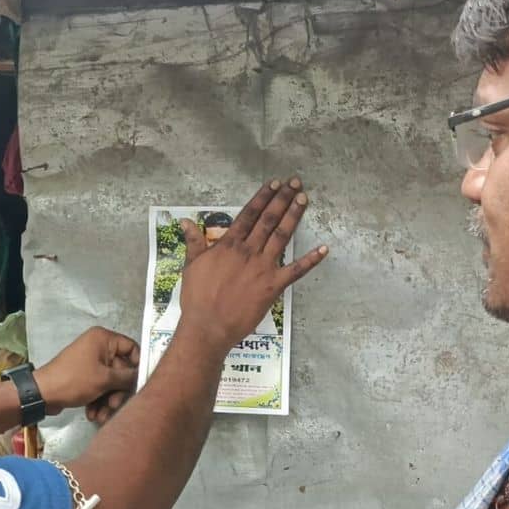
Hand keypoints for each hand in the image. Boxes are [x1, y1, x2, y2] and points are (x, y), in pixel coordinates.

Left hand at [34, 328, 139, 417]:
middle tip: (114, 405)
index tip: (141, 382)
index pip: (132, 348)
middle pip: (121, 370)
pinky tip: (93, 414)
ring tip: (101, 415)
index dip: (138, 366)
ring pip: (111, 382)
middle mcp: (98, 347)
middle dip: (118, 391)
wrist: (43, 394)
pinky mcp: (85, 376)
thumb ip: (128, 377)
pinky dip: (99, 401)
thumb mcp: (105, 379)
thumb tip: (142, 377)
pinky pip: (100, 387)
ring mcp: (91, 362)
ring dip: (108, 400)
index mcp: (103, 339)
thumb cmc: (74, 380)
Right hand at [177, 177, 326, 350]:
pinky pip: (296, 271)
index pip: (249, 214)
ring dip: (294, 216)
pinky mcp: (273, 286)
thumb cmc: (197, 298)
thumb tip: (185, 221)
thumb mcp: (191, 265)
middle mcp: (248, 251)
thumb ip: (193, 242)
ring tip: (304, 199)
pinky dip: (311, 260)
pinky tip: (323, 249)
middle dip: (282, 199)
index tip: (274, 184)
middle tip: (295, 183)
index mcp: (229, 245)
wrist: (208, 326)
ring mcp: (263, 268)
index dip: (262, 197)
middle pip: (268, 219)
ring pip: (282, 236)